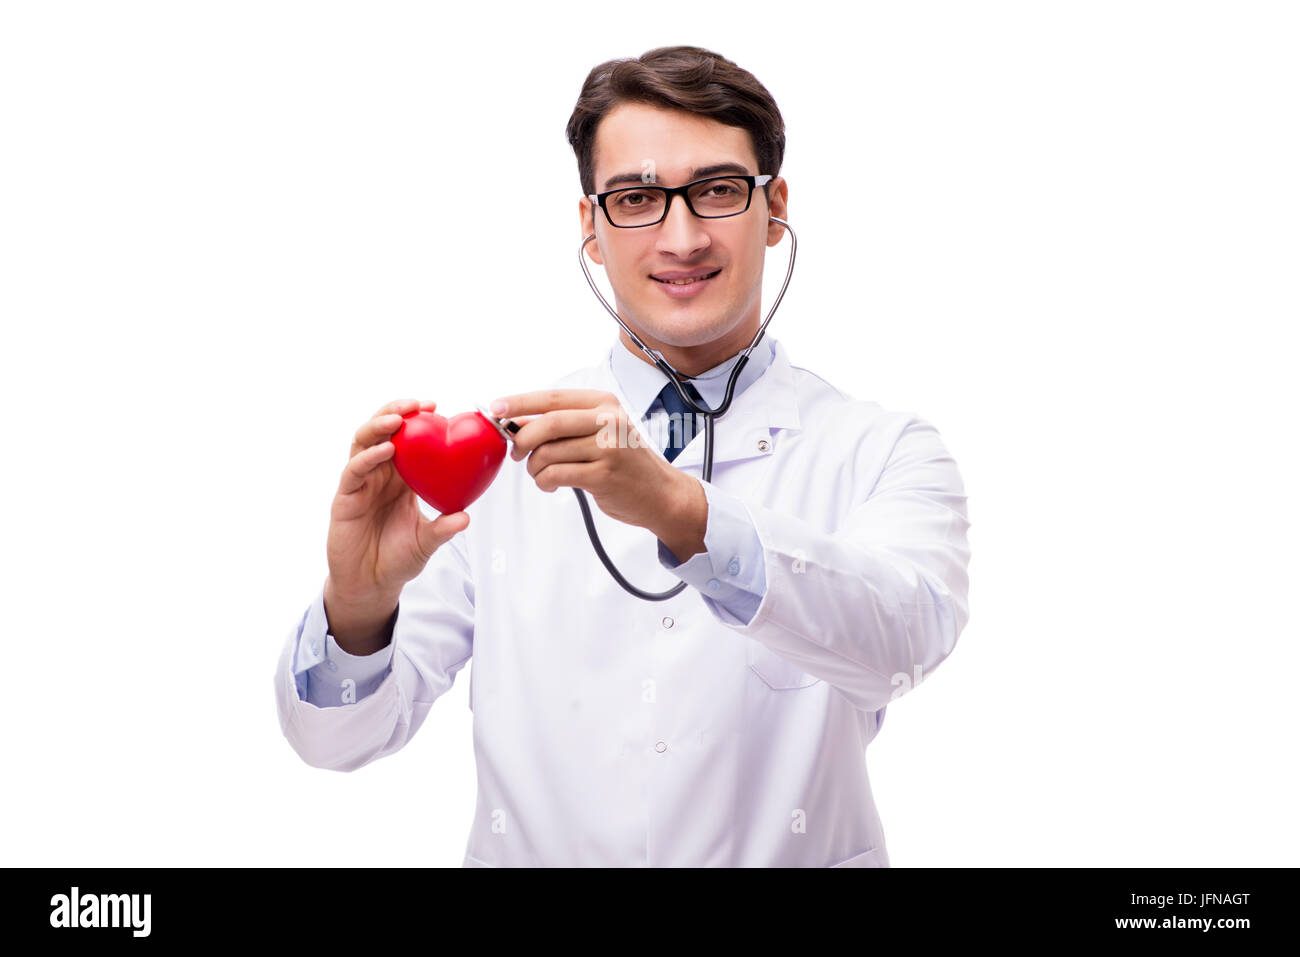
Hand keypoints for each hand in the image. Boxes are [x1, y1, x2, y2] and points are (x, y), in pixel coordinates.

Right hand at [325, 398, 469, 612]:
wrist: (370, 584)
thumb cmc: (398, 558)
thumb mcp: (427, 542)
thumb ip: (443, 529)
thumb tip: (466, 517)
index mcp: (401, 477)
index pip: (407, 440)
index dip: (418, 421)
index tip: (437, 408)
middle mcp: (379, 474)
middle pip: (382, 431)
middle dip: (397, 412)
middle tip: (418, 405)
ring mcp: (360, 484)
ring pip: (363, 444)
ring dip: (378, 427)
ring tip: (397, 419)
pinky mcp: (345, 498)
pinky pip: (354, 472)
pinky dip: (368, 458)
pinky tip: (386, 450)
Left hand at [492, 389, 706, 558]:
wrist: (661, 494)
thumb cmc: (626, 463)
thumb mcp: (600, 432)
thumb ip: (563, 425)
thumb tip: (515, 420)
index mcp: (604, 404)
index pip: (553, 398)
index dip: (520, 402)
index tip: (495, 408)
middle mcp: (608, 421)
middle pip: (548, 423)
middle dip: (522, 439)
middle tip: (516, 453)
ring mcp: (608, 448)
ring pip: (548, 453)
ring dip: (535, 468)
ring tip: (542, 474)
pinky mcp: (604, 475)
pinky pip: (556, 475)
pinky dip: (545, 481)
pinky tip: (551, 485)